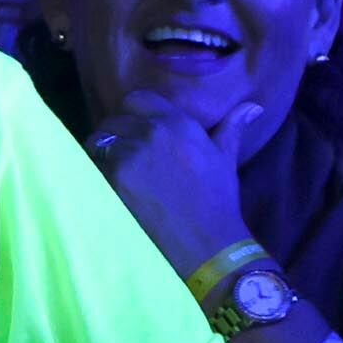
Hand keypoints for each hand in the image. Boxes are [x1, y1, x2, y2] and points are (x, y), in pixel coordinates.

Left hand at [84, 90, 259, 278]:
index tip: (134, 130)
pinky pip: (90, 164)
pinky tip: (105, 185)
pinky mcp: (112, 178)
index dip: (132, 113)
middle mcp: (151, 132)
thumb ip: (232, 127)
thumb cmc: (217, 201)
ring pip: (97, 140)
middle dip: (115, 134)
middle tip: (122, 155)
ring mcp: (129, 154)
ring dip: (100, 153)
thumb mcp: (226, 160)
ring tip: (111, 171)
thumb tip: (252, 106)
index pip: (136, 99)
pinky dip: (93, 172)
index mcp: (178, 123)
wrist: (206, 244)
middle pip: (113, 119)